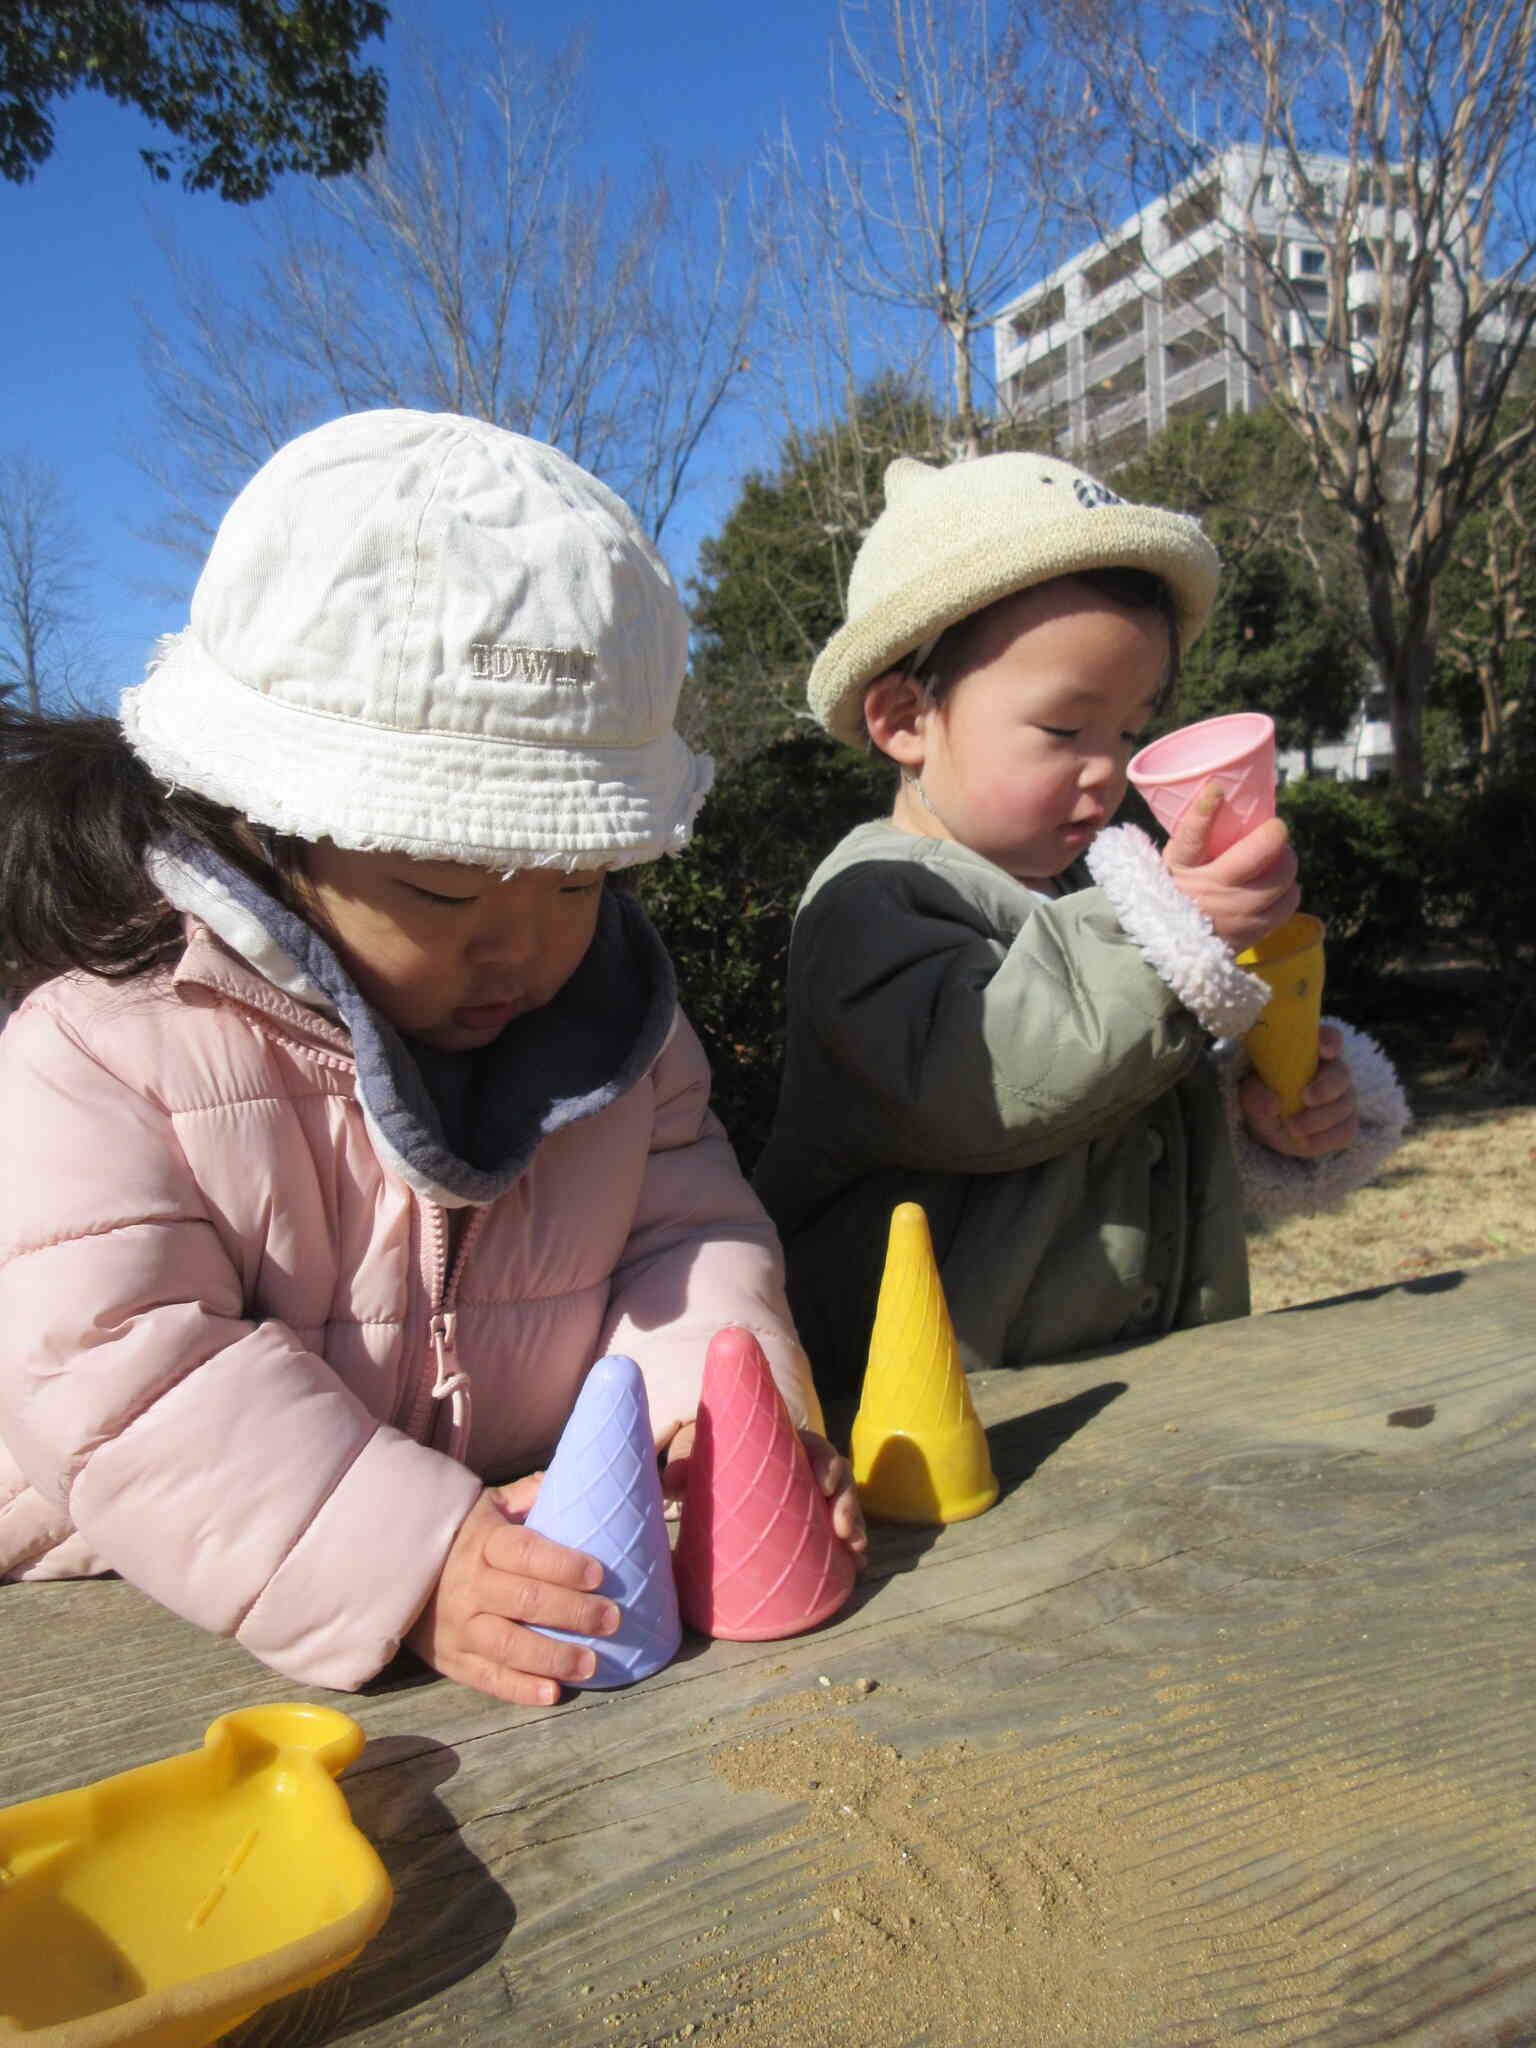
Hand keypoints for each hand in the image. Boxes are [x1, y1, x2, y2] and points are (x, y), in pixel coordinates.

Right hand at [404, 1480, 619, 1704]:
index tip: (599, 1573)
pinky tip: (554, 1694)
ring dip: (553, 1657)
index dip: (562, 1564)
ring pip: (508, 1646)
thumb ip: (528, 1495)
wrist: (398, 1570)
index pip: (526, 1553)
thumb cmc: (462, 1535)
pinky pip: (487, 1678)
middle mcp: (470, 1585)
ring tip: (592, 1663)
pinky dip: (520, 1690)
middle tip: (611, 1619)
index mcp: (483, 1542)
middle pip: (525, 1601)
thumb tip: (573, 1481)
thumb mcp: (488, 1505)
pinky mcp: (451, 1660)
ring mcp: (459, 1626)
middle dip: (573, 1612)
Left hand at [662, 1423, 867, 1566]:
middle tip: (842, 1529)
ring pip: (845, 1506)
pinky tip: (856, 1567)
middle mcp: (808, 1469)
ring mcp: (816, 1496)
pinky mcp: (817, 1521)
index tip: (824, 1485)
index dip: (826, 1464)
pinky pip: (842, 1530)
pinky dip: (851, 1547)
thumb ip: (687, 1468)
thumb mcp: (704, 1461)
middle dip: (847, 1503)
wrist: (718, 1477)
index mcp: (788, 1447)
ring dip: (855, 1527)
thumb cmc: (716, 1462)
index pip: (816, 1448)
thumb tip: (671, 1482)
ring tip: (855, 1553)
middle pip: (839, 1479)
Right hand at [1163, 781, 1299, 952]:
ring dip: (1285, 864)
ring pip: (1284, 879)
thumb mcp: (1174, 862)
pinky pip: (1289, 903)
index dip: (1204, 811)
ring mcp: (1236, 915)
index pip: (1191, 838)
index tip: (1216, 790)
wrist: (1175, 947)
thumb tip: (1221, 794)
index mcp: (1183, 869)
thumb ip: (1195, 836)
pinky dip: (1286, 891)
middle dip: (1275, 837)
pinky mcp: (1254, 933)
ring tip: (1276, 862)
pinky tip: (1274, 888)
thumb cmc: (1178, 891)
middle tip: (1272, 834)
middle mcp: (1211, 892)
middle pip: (1261, 854)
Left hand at [1239, 1022, 1360, 1157]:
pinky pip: (1346, 1130)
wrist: (1270, 1126)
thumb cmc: (1263, 1099)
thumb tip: (1273, 1103)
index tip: (1323, 1050)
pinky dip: (1325, 1138)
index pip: (1329, 1037)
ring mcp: (1343, 1097)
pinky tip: (1305, 1141)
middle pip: (1341, 1075)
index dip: (1330, 1040)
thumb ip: (1255, 1095)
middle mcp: (1331, 1071)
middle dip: (1325, 1088)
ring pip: (1344, 1105)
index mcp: (1310, 1053)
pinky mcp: (1346, 1122)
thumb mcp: (1250, 1095)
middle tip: (1305, 1098)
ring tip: (1292, 1127)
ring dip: (1318, 1119)